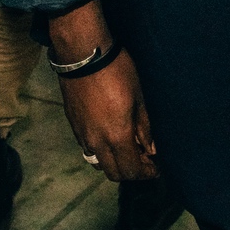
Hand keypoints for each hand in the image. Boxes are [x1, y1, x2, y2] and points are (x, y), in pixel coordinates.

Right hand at [62, 51, 158, 179]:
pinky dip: (102, 150)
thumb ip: (144, 128)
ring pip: (98, 163)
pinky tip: (111, 135)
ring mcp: (82, 135)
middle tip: (144, 159)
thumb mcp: (139, 98)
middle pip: (113, 173)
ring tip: (127, 147)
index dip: (145, 173)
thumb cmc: (117, 72)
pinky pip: (88, 148)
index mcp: (116, 137)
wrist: (84, 56)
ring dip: (114, 162)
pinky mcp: (73, 126)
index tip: (156, 168)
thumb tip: (151, 148)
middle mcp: (96, 143)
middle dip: (131, 172)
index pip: (131, 171)